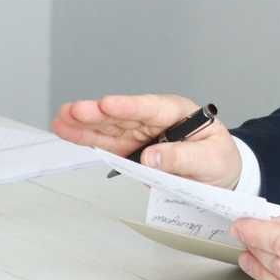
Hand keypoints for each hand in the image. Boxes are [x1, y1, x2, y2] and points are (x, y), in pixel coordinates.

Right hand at [50, 94, 242, 188]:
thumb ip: (182, 158)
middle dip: (98, 114)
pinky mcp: (132, 149)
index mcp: (180, 114)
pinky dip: (88, 138)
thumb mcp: (211, 160)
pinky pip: (108, 143)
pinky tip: (67, 130)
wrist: (220, 175)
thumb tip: (150, 157)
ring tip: (60, 119)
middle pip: (125, 116)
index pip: (152, 108)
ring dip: (85, 124)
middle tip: (73, 110)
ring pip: (110, 127)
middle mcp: (157, 120)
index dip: (128, 107)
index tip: (107, 104)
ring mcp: (142, 134)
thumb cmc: (219, 160)